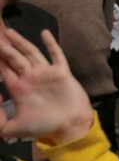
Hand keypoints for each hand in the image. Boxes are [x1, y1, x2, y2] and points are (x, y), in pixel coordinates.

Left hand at [0, 29, 91, 144]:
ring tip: (10, 31)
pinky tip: (44, 32)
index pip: (3, 69)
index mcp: (18, 88)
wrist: (69, 126)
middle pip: (14, 57)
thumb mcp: (11, 128)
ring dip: (21, 42)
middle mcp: (30, 77)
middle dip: (4, 47)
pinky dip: (51, 43)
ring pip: (31, 52)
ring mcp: (45, 72)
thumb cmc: (42, 127)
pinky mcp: (61, 71)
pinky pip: (55, 54)